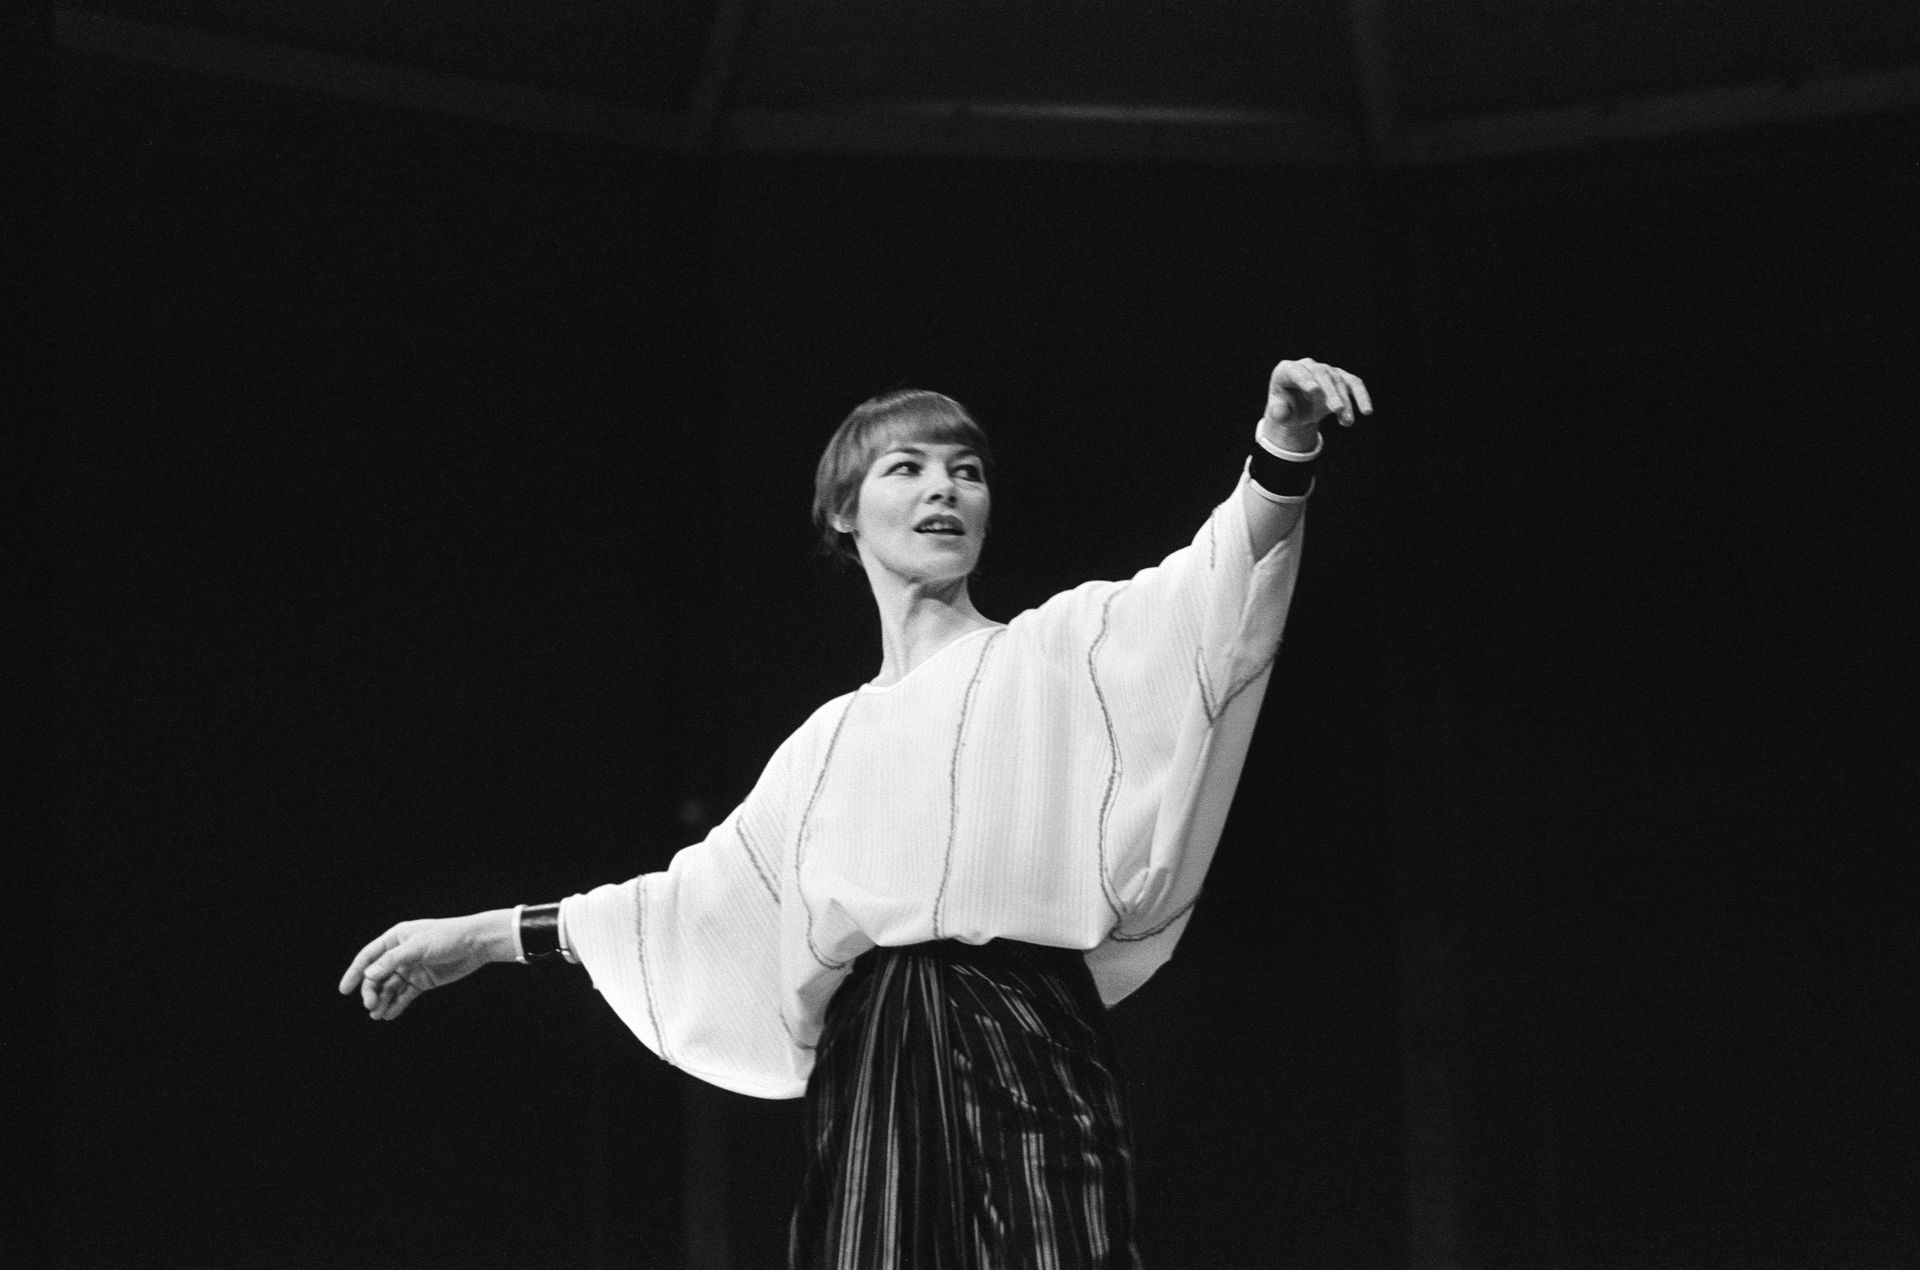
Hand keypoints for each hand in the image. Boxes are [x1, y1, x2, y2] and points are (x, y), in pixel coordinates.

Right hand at [338, 909, 514, 1020]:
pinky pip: (405, 995)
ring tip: (378, 1014)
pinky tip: (389, 1015)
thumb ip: (392, 961)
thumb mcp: (418, 946)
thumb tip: (369, 974)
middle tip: (370, 1006)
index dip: (355, 973)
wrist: (476, 943)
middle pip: (377, 976)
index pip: (368, 957)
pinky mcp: (423, 981)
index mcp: (396, 939)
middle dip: (371, 991)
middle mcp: (400, 954)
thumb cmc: (447, 937)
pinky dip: (396, 1005)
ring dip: (382, 1001)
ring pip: (390, 988)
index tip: (344, 990)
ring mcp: (411, 969)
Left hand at [1263, 358, 1372, 442]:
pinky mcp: (1340, 377)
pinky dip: (1361, 396)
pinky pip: (1354, 383)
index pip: (1296, 372)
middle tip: (1338, 410)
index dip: (1305, 380)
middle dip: (1331, 393)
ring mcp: (1325, 370)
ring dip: (1345, 402)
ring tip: (1347, 422)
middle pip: (1321, 375)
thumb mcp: (1279, 414)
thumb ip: (1278, 413)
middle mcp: (1307, 365)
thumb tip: (1281, 413)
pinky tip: (1366, 411)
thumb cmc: (1286, 409)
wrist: (1298, 409)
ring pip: (1338, 381)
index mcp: (1287, 370)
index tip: (1313, 391)